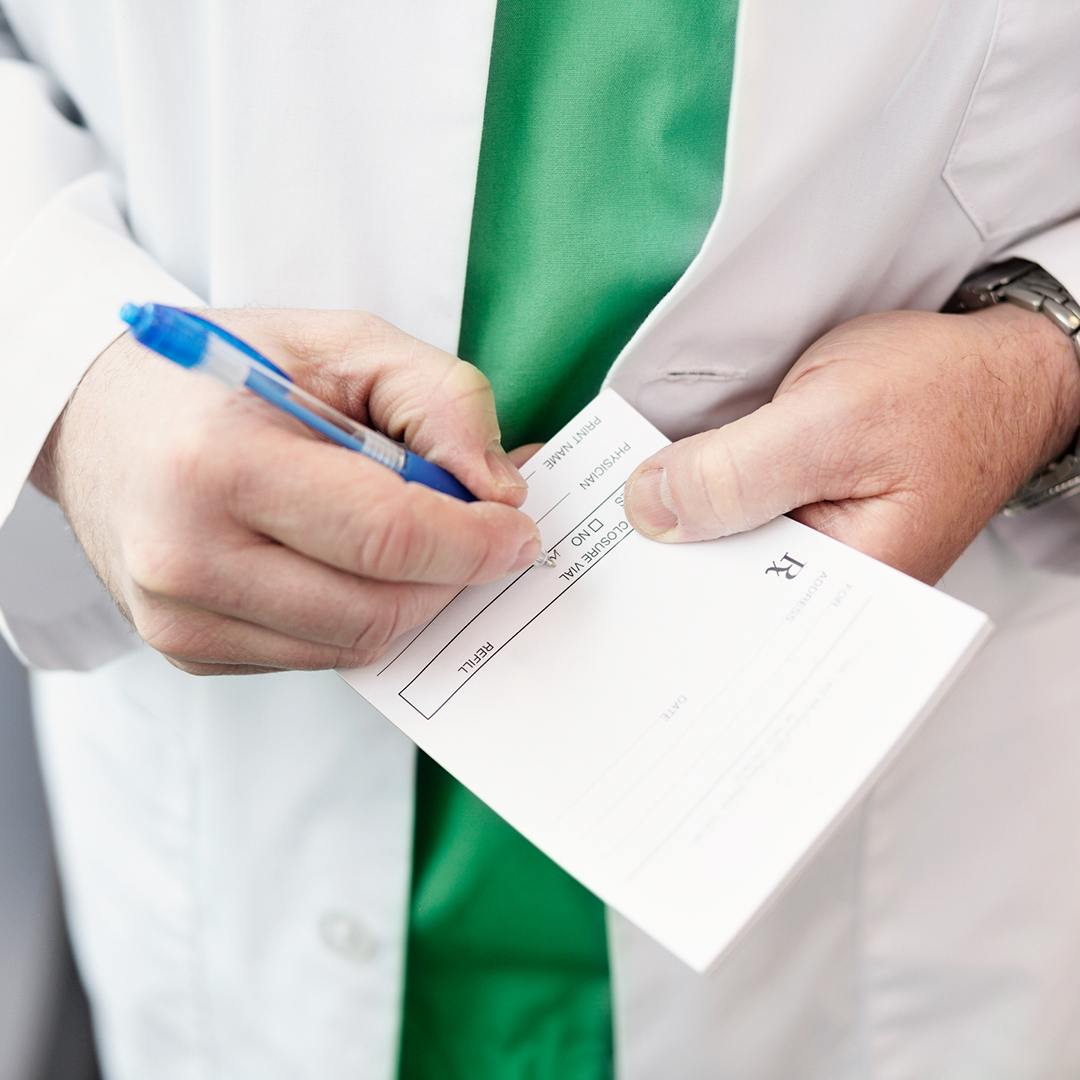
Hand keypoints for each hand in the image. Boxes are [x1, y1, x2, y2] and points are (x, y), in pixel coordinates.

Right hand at [32, 309, 542, 673]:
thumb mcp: (339, 343)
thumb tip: (500, 489)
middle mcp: (185, 557)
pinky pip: (319, 654)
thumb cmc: (222, 372)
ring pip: (357, 643)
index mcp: (219, 464)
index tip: (518, 532)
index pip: (385, 535)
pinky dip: (360, 612)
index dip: (474, 542)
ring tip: (413, 536)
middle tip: (480, 530)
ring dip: (411, 596)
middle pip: (379, 606)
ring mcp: (181, 618)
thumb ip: (438, 398)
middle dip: (453, 575)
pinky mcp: (190, 650)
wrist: (101, 417)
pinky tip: (349, 560)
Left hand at [623, 305, 1079, 582]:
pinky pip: (735, 517)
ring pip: (723, 552)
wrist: (995, 362)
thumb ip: (738, 471)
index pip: (740, 619)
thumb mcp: (833, 420)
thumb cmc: (940, 390)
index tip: (601, 580)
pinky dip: (699, 500)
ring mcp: (812, 549)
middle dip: (661, 567)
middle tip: (585, 555)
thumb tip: (646, 511)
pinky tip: (654, 492)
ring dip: (673, 529)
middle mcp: (826, 585)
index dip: (668, 598)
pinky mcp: (799, 514)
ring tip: (607, 522)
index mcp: (849, 589)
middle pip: (724, 591)